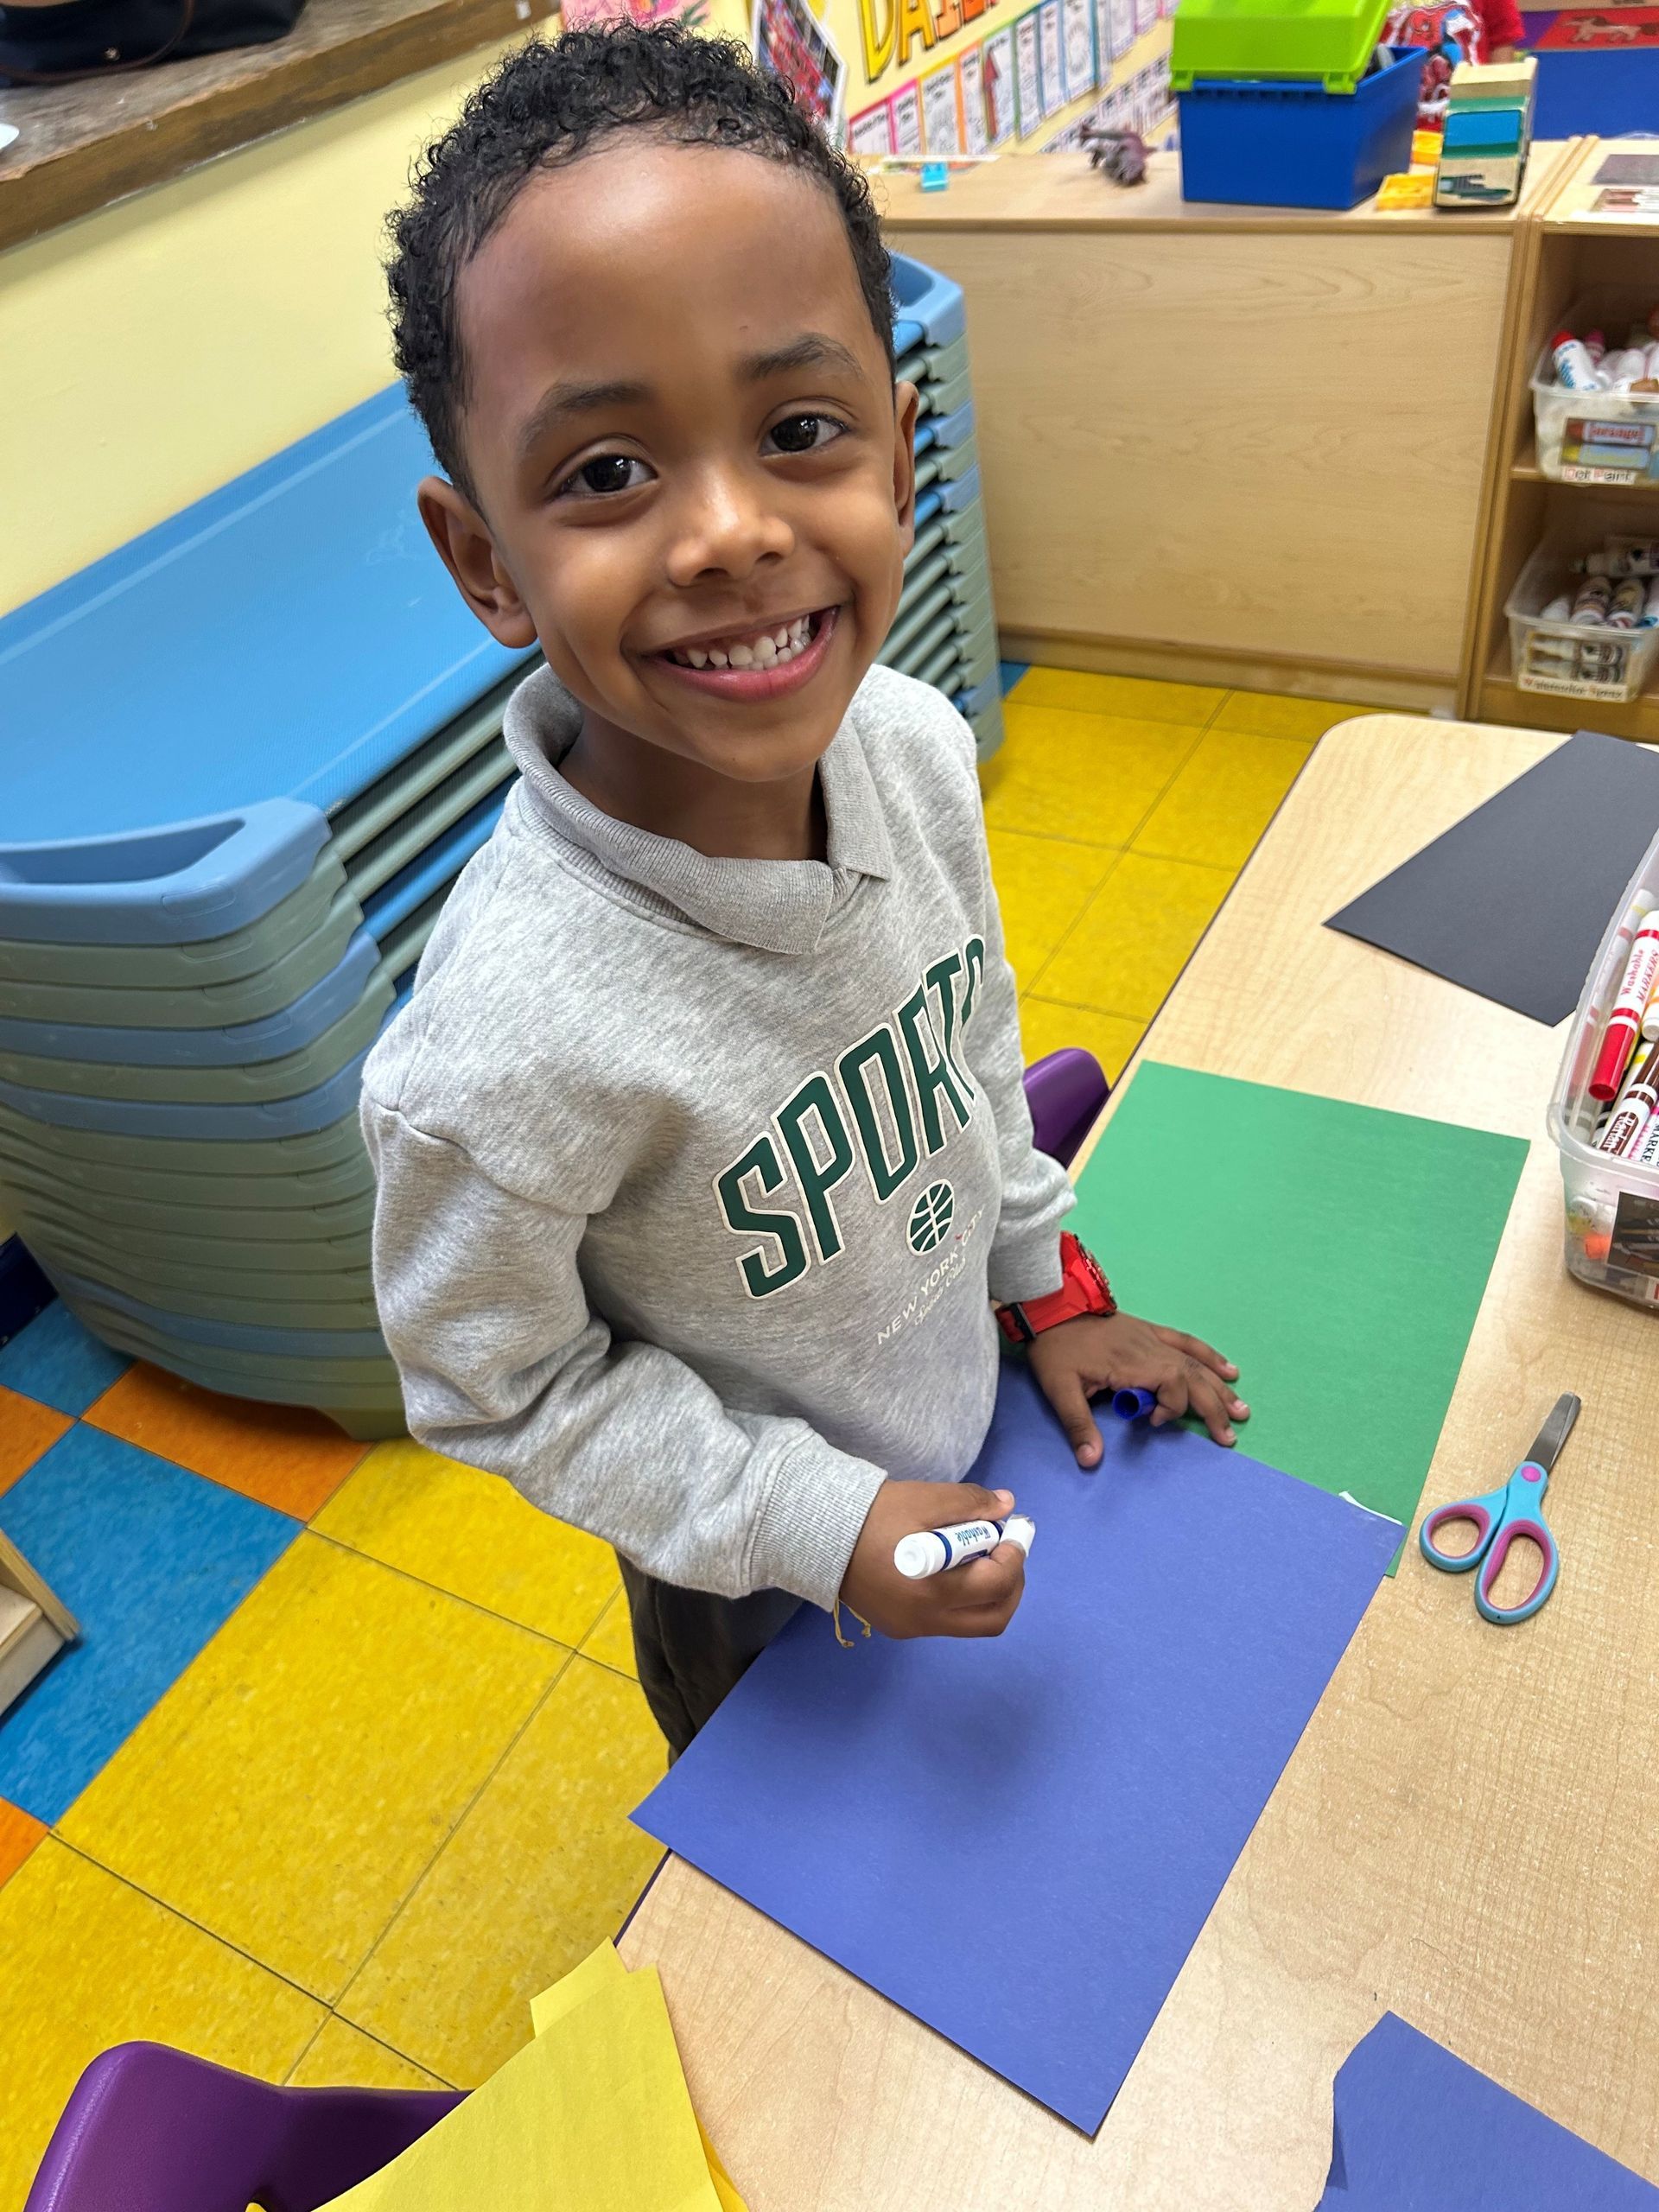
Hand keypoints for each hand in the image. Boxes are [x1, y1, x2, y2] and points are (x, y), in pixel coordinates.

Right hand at [840, 1481, 1026, 1639]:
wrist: (817, 1533)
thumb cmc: (872, 1516)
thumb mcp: (924, 1499)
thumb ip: (970, 1503)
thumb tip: (1006, 1506)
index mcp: (934, 1592)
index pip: (997, 1585)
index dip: (1015, 1555)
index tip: (1012, 1530)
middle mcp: (925, 1621)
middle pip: (993, 1619)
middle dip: (1011, 1584)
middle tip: (1007, 1552)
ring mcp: (910, 1628)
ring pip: (971, 1623)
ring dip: (988, 1593)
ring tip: (979, 1557)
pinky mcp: (897, 1626)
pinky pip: (945, 1620)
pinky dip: (961, 1598)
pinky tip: (951, 1568)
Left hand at [1027, 1311, 1248, 1466]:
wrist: (1052, 1305)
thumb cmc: (1055, 1347)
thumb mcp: (1059, 1388)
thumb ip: (1078, 1424)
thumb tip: (1091, 1461)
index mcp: (1131, 1363)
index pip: (1172, 1386)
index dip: (1171, 1409)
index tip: (1152, 1423)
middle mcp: (1149, 1349)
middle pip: (1193, 1378)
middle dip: (1214, 1408)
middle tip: (1229, 1436)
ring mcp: (1153, 1338)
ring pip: (1196, 1363)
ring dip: (1219, 1388)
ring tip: (1241, 1410)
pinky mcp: (1150, 1331)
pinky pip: (1187, 1343)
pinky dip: (1210, 1357)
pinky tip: (1228, 1369)